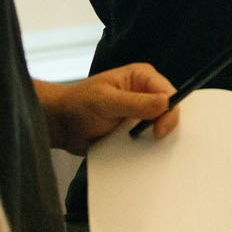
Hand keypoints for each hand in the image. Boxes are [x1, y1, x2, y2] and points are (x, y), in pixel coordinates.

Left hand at [34, 63, 177, 154]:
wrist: (61, 125)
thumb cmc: (78, 105)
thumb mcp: (106, 102)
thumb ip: (135, 103)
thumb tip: (166, 103)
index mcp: (141, 76)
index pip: (169, 93)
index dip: (170, 113)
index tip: (159, 131)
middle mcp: (146, 92)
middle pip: (170, 112)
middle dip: (166, 127)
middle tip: (154, 142)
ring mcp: (142, 113)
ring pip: (162, 127)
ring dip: (157, 140)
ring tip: (146, 150)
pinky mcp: (136, 129)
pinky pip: (150, 140)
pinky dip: (148, 148)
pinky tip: (141, 155)